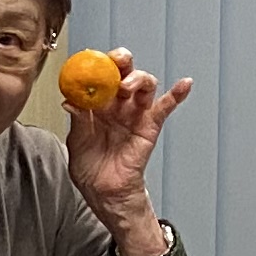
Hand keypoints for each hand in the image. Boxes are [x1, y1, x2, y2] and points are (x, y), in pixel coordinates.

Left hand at [63, 55, 188, 255]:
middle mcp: (116, 104)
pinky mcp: (150, 126)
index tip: (90, 61)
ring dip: (138, 78)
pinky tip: (184, 85)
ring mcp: (134, 114)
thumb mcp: (78, 144)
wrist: (105, 194)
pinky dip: (176, 95)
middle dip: (121, 61)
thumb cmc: (90, 169)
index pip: (98, 76)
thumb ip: (78, 122)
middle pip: (123, 73)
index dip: (96, 64)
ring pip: (143, 85)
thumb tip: (71, 101)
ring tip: (127, 85)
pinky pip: (165, 108)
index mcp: (96, 104)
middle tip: (115, 62)